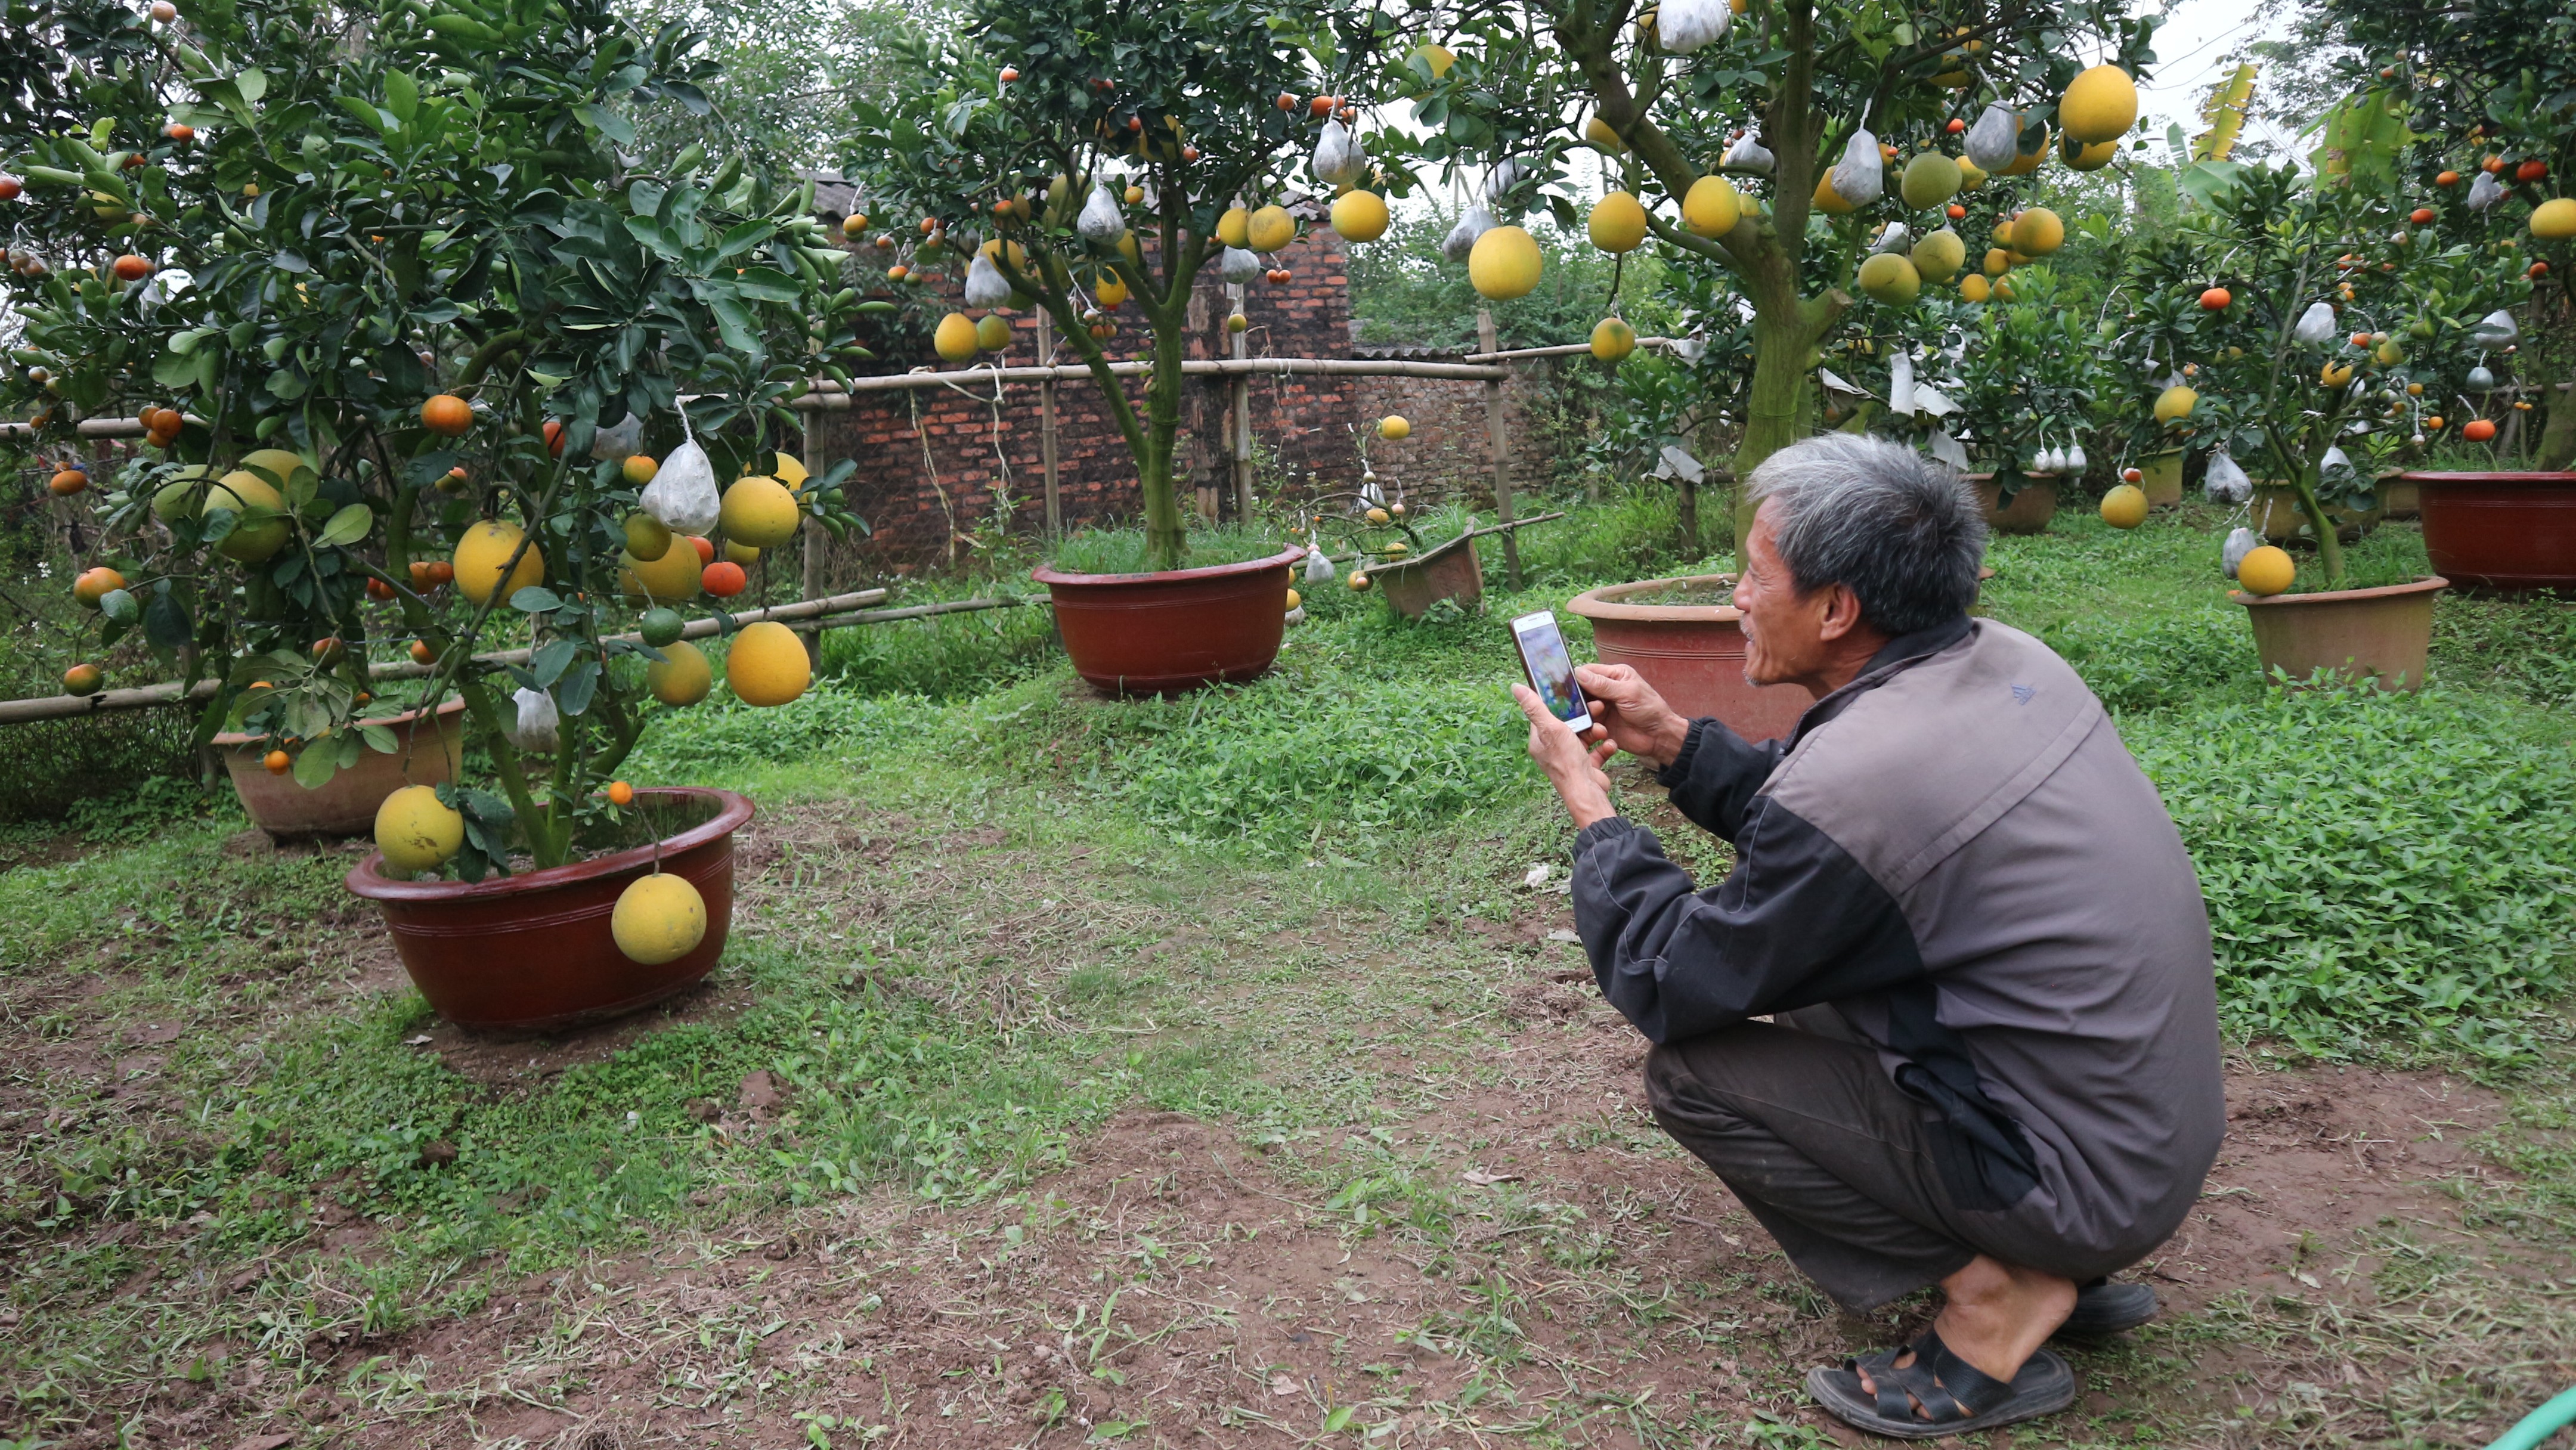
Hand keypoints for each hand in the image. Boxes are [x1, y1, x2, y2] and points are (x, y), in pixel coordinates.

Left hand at [1514, 683, 1616, 829]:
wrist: (1587, 792)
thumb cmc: (1567, 762)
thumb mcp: (1551, 729)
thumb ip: (1535, 708)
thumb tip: (1516, 688)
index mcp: (1539, 741)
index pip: (1545, 715)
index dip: (1558, 703)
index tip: (1571, 694)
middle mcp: (1552, 749)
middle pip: (1568, 724)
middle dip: (1583, 716)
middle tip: (1595, 708)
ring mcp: (1569, 758)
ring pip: (1584, 735)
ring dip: (1596, 730)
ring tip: (1601, 731)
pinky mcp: (1586, 765)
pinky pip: (1596, 750)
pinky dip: (1604, 746)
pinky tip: (1608, 744)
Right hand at [1572, 663, 1691, 767]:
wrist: (1659, 736)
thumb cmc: (1650, 709)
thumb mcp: (1627, 693)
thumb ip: (1603, 684)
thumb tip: (1578, 673)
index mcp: (1614, 675)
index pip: (1588, 671)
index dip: (1576, 677)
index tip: (1566, 685)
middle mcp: (1606, 690)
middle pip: (1581, 690)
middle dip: (1578, 697)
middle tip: (1580, 704)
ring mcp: (1602, 707)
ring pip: (1582, 707)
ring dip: (1585, 713)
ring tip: (1597, 718)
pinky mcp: (1601, 724)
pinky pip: (1586, 723)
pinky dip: (1588, 726)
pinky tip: (1598, 729)